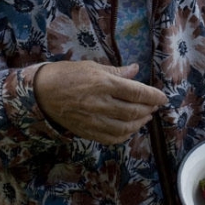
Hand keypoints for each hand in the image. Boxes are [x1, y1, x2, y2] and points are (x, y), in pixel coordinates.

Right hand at [34, 61, 167, 144]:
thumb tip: (135, 70)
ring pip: (124, 127)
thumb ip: (116, 71)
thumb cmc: (67, 74)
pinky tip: (129, 129)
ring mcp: (93, 119)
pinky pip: (110, 138)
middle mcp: (100, 103)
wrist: (40, 92)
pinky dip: (124, 135)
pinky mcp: (86, 131)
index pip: (137, 92)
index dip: (153, 96)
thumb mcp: (92, 66)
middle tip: (154, 106)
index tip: (163, 98)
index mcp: (103, 83)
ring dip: (139, 123)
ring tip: (145, 117)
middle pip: (133, 111)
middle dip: (148, 109)